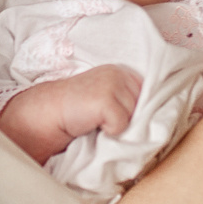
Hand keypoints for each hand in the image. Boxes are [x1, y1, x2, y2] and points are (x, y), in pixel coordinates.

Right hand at [0, 66, 142, 162]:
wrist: (47, 114)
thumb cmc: (77, 112)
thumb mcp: (107, 100)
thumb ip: (128, 102)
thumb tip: (155, 121)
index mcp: (122, 72)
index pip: (151, 97)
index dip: (137, 113)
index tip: (114, 116)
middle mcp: (120, 74)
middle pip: (145, 109)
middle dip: (129, 119)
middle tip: (102, 119)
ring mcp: (113, 85)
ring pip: (134, 119)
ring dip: (118, 126)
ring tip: (96, 121)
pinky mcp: (105, 100)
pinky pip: (121, 126)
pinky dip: (108, 131)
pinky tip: (91, 123)